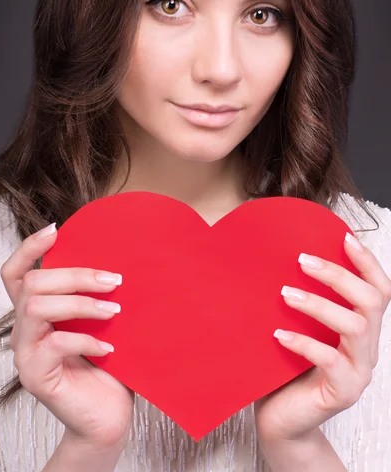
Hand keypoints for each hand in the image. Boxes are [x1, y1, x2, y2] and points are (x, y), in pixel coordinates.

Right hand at [0, 223, 133, 449]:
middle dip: (76, 275)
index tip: (55, 230)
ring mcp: (25, 353)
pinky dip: (86, 340)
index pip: (16, 273)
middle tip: (114, 281)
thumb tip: (120, 261)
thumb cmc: (108, 365)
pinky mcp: (35, 376)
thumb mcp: (102, 322)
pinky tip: (109, 347)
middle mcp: (24, 330)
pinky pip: (54, 344)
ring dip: (80, 304)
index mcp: (37, 312)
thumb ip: (97, 296)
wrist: (108, 415)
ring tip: (113, 312)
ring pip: (37, 308)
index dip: (29, 248)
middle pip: (32, 283)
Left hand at [254, 231, 390, 442]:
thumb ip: (301, 304)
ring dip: (318, 304)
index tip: (344, 237)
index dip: (366, 262)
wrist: (282, 420)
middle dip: (339, 275)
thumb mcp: (298, 329)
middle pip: (371, 301)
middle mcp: (367, 348)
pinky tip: (279, 334)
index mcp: (361, 329)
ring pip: (354, 326)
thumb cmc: (286, 370)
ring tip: (285, 294)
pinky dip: (304, 342)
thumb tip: (278, 261)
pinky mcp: (343, 392)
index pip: (379, 290)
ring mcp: (359, 371)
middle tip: (303, 261)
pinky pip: (330, 360)